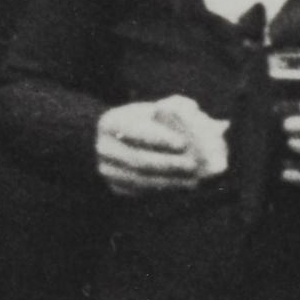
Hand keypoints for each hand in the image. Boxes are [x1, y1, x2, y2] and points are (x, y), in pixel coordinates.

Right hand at [96, 97, 227, 195]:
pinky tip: (181, 186)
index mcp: (111, 122)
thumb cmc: (145, 122)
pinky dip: (162, 190)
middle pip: (138, 160)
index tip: (183, 143)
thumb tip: (195, 112)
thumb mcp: (154, 108)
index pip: (134, 131)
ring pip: (140, 180)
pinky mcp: (115, 187)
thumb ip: (175, 107)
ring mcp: (107, 170)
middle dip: (168, 164)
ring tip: (192, 180)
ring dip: (168, 182)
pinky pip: (140, 192)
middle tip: (193, 165)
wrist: (118, 140)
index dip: (159, 138)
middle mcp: (104, 148)